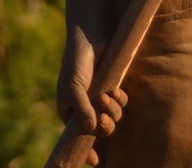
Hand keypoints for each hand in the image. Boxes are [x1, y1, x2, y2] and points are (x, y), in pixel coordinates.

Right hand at [57, 29, 127, 165]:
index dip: (86, 150)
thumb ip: (82, 109)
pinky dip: (120, 100)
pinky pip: (121, 102)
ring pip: (113, 117)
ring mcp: (100, 98)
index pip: (78, 137)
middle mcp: (86, 108)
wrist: (91, 36)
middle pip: (100, 130)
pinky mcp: (113, 86)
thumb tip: (91, 130)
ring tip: (108, 96)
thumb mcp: (74, 86)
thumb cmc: (76, 62)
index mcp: (70, 111)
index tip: (95, 161)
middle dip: (104, 127)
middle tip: (103, 119)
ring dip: (112, 111)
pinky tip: (117, 91)